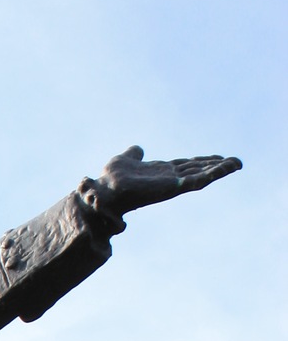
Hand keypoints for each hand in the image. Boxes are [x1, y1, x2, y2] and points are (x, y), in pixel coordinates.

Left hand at [82, 144, 240, 218]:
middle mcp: (169, 179)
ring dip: (219, 170)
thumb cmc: (112, 179)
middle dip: (217, 166)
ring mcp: (172, 184)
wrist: (104, 191)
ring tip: (237, 164)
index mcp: (161, 172)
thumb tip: (138, 149)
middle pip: (198, 169)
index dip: (203, 161)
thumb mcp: (125, 159)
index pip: (187, 165)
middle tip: (236, 162)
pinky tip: (224, 168)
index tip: (219, 157)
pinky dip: (210, 175)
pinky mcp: (172, 188)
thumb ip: (134, 154)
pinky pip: (196, 181)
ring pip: (201, 175)